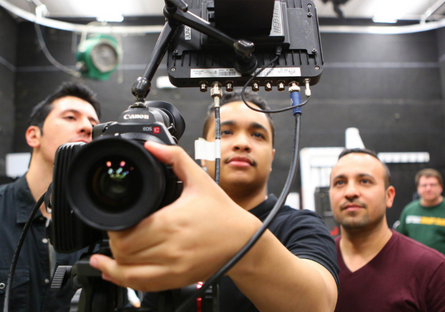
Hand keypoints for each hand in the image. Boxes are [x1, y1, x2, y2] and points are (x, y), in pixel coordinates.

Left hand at [90, 141, 260, 290]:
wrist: (242, 240)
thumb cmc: (222, 212)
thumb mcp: (199, 179)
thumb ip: (174, 158)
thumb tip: (153, 147)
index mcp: (171, 222)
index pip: (127, 234)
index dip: (114, 228)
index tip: (115, 221)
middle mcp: (170, 248)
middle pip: (124, 253)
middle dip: (114, 243)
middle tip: (116, 233)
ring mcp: (174, 267)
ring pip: (129, 274)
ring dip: (112, 266)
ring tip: (102, 260)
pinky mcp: (178, 279)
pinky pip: (144, 286)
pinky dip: (125, 281)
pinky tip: (115, 274)